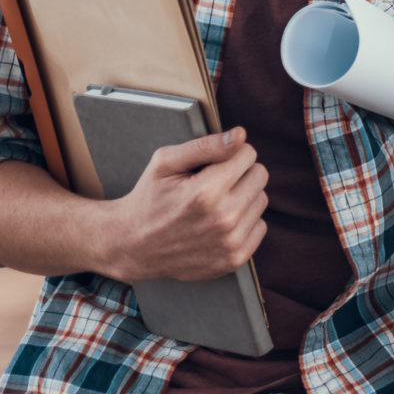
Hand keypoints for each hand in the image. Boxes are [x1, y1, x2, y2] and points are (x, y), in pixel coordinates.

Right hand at [99, 126, 267, 283]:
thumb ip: (206, 146)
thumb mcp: (165, 163)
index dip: (230, 154)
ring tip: (213, 204)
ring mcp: (230, 242)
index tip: (212, 164)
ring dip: (242, 197)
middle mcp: (223, 218)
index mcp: (206, 191)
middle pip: (260, 176)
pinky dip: (244, 222)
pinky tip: (218, 223)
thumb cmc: (149, 198)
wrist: (133, 245)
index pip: (248, 154)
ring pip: (261, 200)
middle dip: (239, 173)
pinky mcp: (235, 259)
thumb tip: (240, 135)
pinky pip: (260, 226)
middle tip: (213, 183)